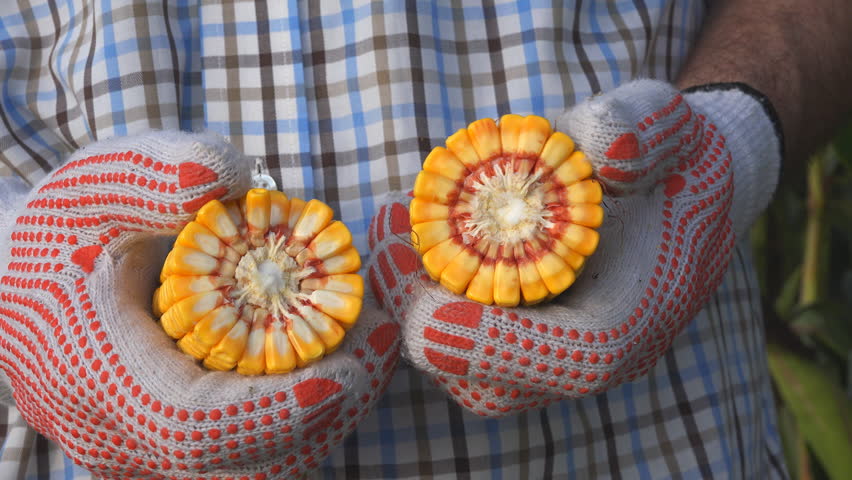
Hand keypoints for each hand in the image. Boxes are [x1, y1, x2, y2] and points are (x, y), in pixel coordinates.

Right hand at [0, 131, 400, 477]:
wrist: (26, 278)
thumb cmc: (64, 230)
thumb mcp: (97, 184)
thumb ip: (155, 174)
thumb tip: (233, 179)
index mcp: (95, 378)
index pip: (196, 426)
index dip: (276, 408)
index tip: (350, 370)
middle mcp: (120, 439)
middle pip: (243, 462)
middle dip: (326, 408)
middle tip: (383, 343)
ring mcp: (147, 453)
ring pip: (254, 467)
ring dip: (323, 414)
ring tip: (370, 347)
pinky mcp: (172, 447)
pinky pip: (249, 454)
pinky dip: (300, 414)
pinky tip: (333, 360)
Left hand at [366, 79, 779, 415]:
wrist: (680, 199)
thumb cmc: (671, 165)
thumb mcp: (668, 126)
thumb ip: (645, 127)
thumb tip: (604, 150)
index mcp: (623, 328)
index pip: (533, 356)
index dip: (462, 317)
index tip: (404, 258)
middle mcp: (585, 361)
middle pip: (479, 375)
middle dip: (415, 310)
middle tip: (381, 233)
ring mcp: (552, 359)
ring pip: (460, 370)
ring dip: (413, 306)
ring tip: (387, 234)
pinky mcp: (527, 344)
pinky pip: (462, 347)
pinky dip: (426, 300)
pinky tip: (412, 241)